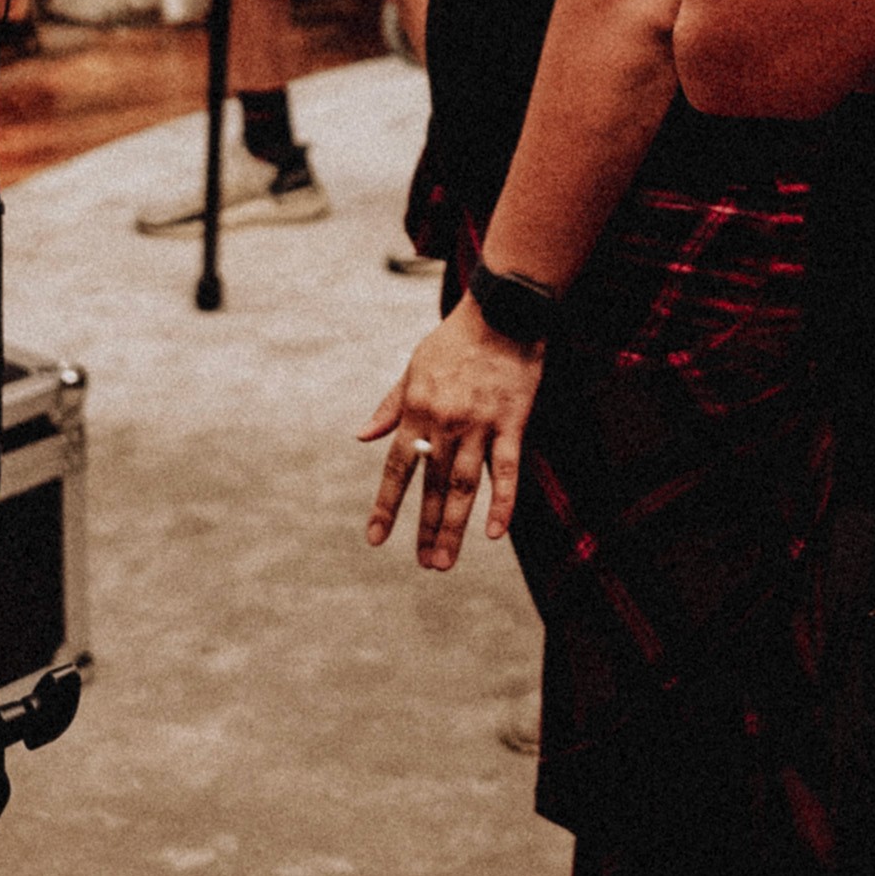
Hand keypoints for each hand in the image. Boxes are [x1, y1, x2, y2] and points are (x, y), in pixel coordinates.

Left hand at [358, 298, 540, 570]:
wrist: (501, 311)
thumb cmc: (454, 339)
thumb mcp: (413, 368)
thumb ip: (390, 406)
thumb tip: (362, 436)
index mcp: (417, 411)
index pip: (397, 469)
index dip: (386, 506)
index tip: (375, 539)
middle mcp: (444, 423)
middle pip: (432, 486)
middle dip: (425, 528)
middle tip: (424, 564)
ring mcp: (479, 425)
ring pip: (464, 486)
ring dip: (453, 527)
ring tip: (445, 562)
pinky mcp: (512, 422)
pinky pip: (506, 469)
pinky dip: (502, 502)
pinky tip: (495, 533)